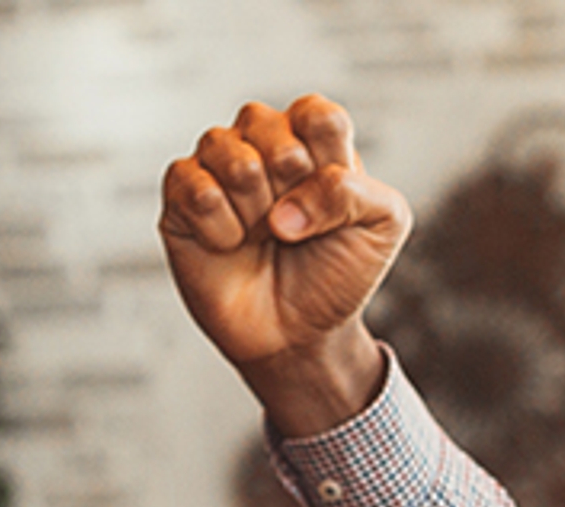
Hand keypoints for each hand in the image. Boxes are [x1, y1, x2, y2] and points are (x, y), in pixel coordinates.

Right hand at [156, 95, 407, 430]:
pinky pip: (195, 188)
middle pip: (267, 126)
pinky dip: (222, 228)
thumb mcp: (382, 226)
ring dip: (256, 209)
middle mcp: (263, 143)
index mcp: (315, 140)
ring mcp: (219, 166)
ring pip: (228, 152)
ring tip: (263, 235)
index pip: (316, 113)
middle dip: (291, 188)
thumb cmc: (338, 275)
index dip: (325, 159)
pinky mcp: (182, 196)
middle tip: (295, 226)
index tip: (332, 199)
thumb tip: (286, 209)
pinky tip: (232, 244)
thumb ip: (354, 191)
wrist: (299, 335)